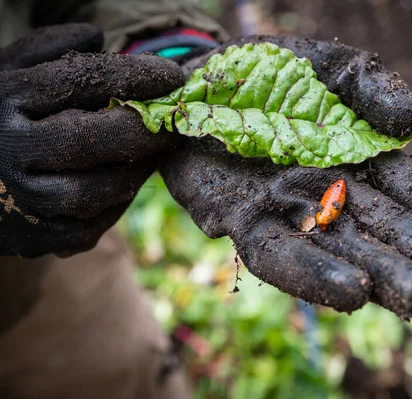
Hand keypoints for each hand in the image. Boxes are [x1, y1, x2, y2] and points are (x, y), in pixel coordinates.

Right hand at [0, 23, 184, 256]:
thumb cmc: (1, 118)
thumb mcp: (9, 72)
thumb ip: (48, 49)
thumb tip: (96, 34)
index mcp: (6, 99)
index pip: (79, 81)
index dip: (134, 77)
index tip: (173, 77)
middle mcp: (9, 150)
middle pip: (89, 139)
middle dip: (144, 129)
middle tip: (177, 122)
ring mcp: (22, 198)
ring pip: (94, 190)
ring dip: (135, 171)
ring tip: (155, 152)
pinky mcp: (37, 237)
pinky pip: (92, 224)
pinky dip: (118, 203)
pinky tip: (127, 180)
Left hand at [161, 36, 411, 317]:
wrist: (193, 81)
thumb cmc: (268, 73)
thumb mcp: (328, 66)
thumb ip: (370, 88)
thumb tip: (411, 123)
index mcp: (360, 162)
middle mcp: (330, 195)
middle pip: (387, 235)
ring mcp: (287, 212)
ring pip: (341, 252)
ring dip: (383, 278)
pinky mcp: (240, 221)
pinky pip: (278, 252)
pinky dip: (313, 275)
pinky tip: (354, 294)